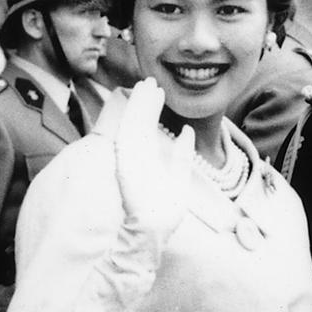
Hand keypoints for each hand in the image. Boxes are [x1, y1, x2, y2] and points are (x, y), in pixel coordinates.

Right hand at [109, 81, 192, 247]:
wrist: (154, 232)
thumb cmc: (165, 212)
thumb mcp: (179, 179)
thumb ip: (181, 157)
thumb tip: (186, 132)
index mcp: (145, 160)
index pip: (147, 129)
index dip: (151, 109)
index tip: (158, 90)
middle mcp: (135, 158)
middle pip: (139, 123)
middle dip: (144, 101)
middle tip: (149, 79)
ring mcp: (128, 160)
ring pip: (133, 125)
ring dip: (138, 104)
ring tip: (145, 84)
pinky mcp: (124, 164)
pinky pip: (128, 135)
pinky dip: (134, 117)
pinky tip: (138, 101)